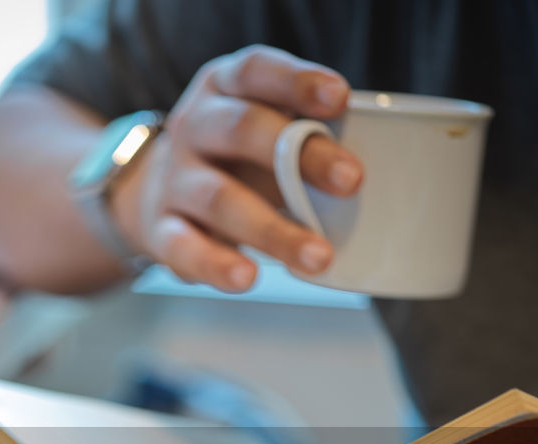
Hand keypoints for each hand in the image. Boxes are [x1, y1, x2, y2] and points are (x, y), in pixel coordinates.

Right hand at [109, 44, 362, 292]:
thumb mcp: (265, 129)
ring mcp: (175, 179)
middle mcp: (194, 126)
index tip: (339, 98)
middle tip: (352, 182)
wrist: (154, 193)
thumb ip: (306, 137)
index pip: (256, 72)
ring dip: (272, 229)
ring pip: (219, 199)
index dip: (296, 83)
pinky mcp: (161, 228)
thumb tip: (382, 173)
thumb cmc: (236, 158)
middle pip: (242, 130)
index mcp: (223, 88)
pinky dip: (216, 265)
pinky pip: (184, 246)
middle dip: (300, 155)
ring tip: (319, 257)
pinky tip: (247, 278)